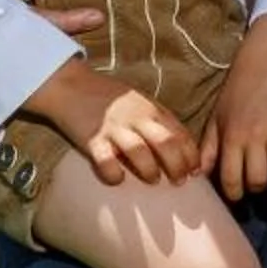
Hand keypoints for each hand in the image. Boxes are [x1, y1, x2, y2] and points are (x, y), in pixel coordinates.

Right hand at [33, 62, 193, 186]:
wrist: (70, 85)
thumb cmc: (109, 98)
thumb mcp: (140, 102)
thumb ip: (157, 120)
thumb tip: (178, 148)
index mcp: (151, 109)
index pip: (178, 132)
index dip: (190, 154)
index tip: (195, 171)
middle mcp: (136, 117)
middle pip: (165, 142)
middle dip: (177, 165)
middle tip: (179, 182)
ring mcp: (114, 127)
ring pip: (140, 151)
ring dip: (150, 170)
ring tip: (153, 180)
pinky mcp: (92, 138)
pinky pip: (106, 161)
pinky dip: (114, 174)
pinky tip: (117, 178)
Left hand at [204, 15, 266, 199]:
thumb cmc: (237, 93)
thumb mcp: (216, 118)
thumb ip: (208, 149)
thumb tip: (198, 176)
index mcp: (232, 136)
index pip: (232, 180)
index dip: (234, 194)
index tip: (237, 194)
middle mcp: (255, 135)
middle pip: (258, 180)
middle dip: (257, 188)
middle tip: (257, 182)